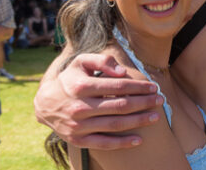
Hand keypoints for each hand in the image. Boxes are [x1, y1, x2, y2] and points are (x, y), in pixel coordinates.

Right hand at [33, 53, 161, 148]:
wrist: (45, 103)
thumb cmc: (71, 79)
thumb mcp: (82, 62)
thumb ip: (102, 60)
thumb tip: (122, 71)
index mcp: (81, 86)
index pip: (118, 86)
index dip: (139, 87)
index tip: (153, 87)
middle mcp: (79, 107)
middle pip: (120, 106)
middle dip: (144, 103)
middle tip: (160, 100)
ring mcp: (78, 126)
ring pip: (115, 125)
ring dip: (138, 121)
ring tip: (155, 117)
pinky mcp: (78, 140)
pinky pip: (103, 144)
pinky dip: (122, 143)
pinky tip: (139, 140)